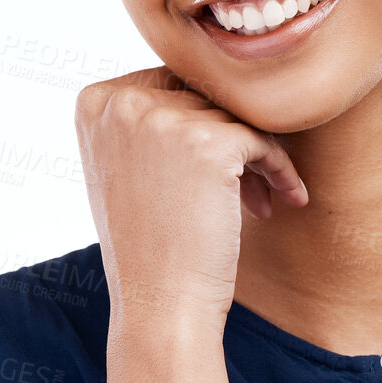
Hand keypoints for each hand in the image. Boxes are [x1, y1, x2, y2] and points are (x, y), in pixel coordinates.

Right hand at [74, 66, 308, 336]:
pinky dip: (281, 169)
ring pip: (237, 117)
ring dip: (257, 159)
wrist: (160, 305)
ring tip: (258, 201)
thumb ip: (151, 118)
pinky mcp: (207, 141)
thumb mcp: (128, 167)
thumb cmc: (152, 244)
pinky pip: (264, 138)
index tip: (214, 169)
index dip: (201, 123)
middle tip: (244, 190)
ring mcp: (162, 118)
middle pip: (206, 96)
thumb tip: (213, 77)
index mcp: (95, 101)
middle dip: (232, 141)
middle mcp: (122, 101)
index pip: (172, 84)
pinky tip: (286, 199)